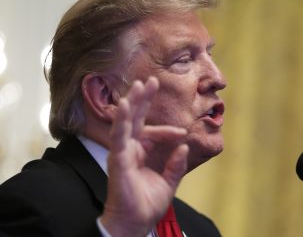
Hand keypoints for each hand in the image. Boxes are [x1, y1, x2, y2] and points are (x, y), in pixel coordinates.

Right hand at [100, 76, 188, 236]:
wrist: (136, 222)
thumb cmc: (147, 203)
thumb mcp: (168, 182)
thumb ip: (176, 164)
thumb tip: (184, 147)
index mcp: (141, 151)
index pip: (154, 132)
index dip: (168, 130)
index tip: (182, 133)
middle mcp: (130, 148)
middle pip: (136, 119)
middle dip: (143, 99)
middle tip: (150, 80)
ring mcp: (123, 152)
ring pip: (126, 122)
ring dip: (132, 103)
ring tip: (139, 85)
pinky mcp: (118, 158)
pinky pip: (119, 136)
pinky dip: (122, 120)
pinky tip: (126, 105)